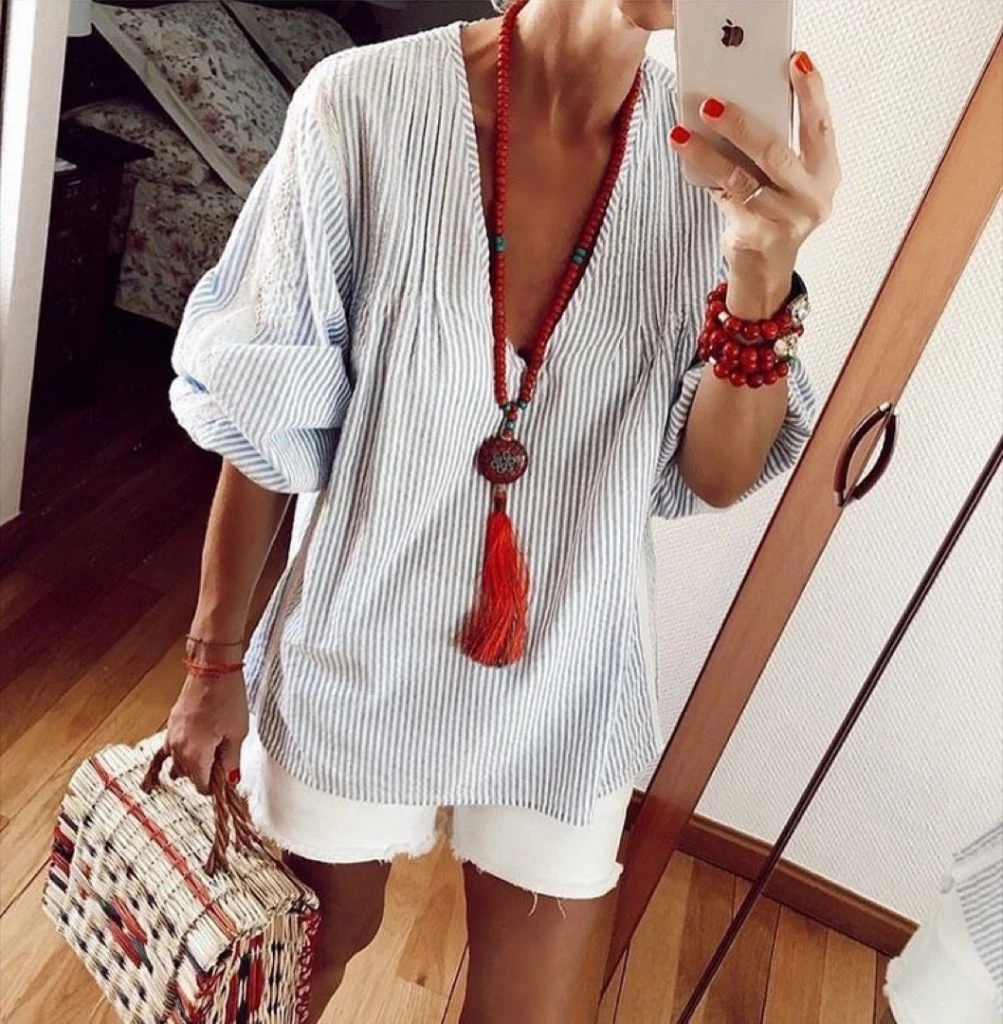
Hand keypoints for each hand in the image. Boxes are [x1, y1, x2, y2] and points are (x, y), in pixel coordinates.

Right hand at [164, 669, 248, 794]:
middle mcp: (178, 750)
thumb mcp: (237, 733)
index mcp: (195, 755)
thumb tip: (231, 780)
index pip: (203, 786)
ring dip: (192, 766)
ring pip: (179, 765)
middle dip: (207, 774)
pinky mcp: (172, 726)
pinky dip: (170, 760)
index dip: (218, 786)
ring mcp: (172, 737)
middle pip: (191, 777)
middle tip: (226, 760)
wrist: (213, 669)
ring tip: (210, 754)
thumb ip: (232, 761)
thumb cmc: (227, 698)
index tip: (228, 777)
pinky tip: (163, 772)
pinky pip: (165, 751)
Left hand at [670, 52, 840, 312]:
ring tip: (683, 133)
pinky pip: (726, 197)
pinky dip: (704, 173)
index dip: (812, 92)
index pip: (822, 127)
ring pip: (743, 176)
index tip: (796, 61)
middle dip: (743, 124)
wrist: (765, 270)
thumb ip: (772, 151)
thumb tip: (730, 108)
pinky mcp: (759, 235)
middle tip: (712, 104)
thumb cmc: (771, 215)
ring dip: (709, 151)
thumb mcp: (783, 182)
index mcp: (826, 175)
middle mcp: (813, 197)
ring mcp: (787, 219)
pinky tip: (686, 154)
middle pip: (777, 151)